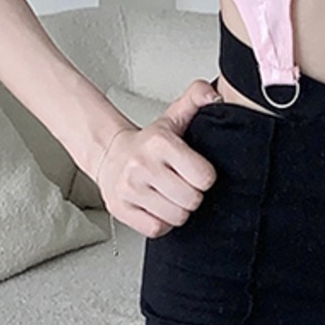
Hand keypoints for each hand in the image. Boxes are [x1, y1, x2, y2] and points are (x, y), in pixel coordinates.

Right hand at [95, 79, 223, 237]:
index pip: (205, 177)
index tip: (194, 172)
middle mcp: (142, 165)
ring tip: (169, 196)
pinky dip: (162, 223)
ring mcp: (130, 189)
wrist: (109, 154)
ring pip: (177, 217)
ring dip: (178, 210)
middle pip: (192, 200)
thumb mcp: (173, 117)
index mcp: (160, 142)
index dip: (204, 178)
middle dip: (192, 196)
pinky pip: (157, 229)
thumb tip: (215, 95)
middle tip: (181, 185)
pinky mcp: (121, 209)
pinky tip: (157, 207)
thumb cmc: (147, 143)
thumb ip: (196, 99)